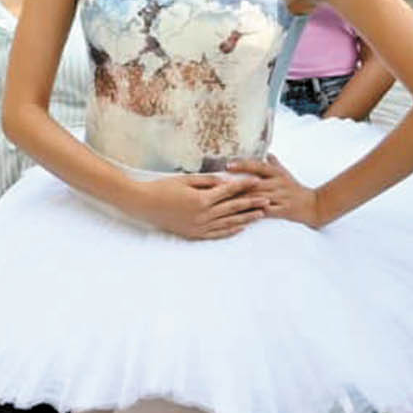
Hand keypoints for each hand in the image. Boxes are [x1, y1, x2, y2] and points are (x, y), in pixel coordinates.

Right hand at [118, 172, 266, 239]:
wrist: (144, 205)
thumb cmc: (162, 188)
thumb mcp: (185, 180)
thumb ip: (207, 181)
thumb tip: (226, 182)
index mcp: (202, 199)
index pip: (229, 191)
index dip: (245, 185)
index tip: (258, 182)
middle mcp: (203, 214)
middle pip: (233, 208)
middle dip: (252, 203)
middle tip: (268, 199)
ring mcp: (199, 226)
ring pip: (229, 222)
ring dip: (246, 218)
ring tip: (261, 215)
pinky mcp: (194, 233)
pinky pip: (217, 233)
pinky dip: (231, 231)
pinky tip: (241, 228)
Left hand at [227, 156, 323, 227]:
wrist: (314, 205)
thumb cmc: (295, 188)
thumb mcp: (285, 174)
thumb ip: (274, 164)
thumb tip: (266, 152)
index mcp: (277, 173)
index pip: (258, 166)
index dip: (243, 165)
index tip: (228, 165)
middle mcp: (278, 183)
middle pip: (254, 183)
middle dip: (236, 185)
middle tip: (217, 186)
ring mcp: (280, 197)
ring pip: (257, 198)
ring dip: (240, 200)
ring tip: (223, 201)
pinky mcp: (282, 210)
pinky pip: (264, 212)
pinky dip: (252, 213)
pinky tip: (239, 215)